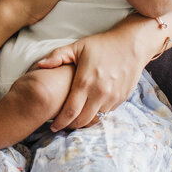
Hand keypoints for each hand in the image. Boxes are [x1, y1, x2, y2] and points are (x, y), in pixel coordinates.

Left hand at [40, 19, 158, 129]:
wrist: (132, 44)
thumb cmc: (102, 44)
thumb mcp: (78, 47)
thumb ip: (57, 56)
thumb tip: (39, 65)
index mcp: (85, 82)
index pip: (70, 111)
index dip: (60, 122)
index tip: (54, 126)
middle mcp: (99, 93)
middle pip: (82, 120)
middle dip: (70, 125)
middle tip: (63, 124)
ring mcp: (112, 97)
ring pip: (95, 118)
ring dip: (85, 119)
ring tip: (76, 116)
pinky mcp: (122, 98)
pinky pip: (107, 111)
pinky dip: (98, 112)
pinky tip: (91, 106)